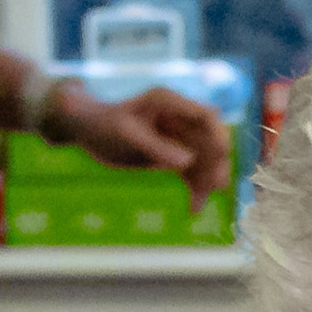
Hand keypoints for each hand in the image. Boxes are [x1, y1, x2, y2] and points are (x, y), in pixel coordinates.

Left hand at [50, 80, 231, 188]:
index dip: (218, 133)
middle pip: (210, 142)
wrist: (90, 130)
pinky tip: (193, 209)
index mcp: (170, 102)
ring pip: (204, 161)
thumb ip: (155, 146)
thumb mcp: (126, 134)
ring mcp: (179, 137)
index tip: (222, 153)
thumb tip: (187, 162)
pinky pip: (192, 173)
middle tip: (215, 187)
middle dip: (215, 164)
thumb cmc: (103, 124)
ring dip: (207, 182)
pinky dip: (195, 189)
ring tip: (198, 206)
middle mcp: (180, 118)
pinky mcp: (174, 155)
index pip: (205, 115)